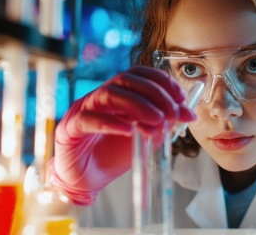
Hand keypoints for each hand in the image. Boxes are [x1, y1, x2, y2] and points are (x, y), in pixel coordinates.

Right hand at [47, 65, 194, 204]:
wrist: (87, 181)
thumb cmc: (113, 156)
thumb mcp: (145, 138)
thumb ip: (162, 124)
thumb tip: (185, 113)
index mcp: (118, 95)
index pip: (139, 74)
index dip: (161, 81)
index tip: (181, 97)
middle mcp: (99, 96)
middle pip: (126, 79)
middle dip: (154, 93)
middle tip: (173, 111)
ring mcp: (82, 109)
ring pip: (109, 94)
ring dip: (138, 104)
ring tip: (157, 120)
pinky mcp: (70, 128)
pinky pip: (88, 119)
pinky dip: (111, 123)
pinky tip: (129, 131)